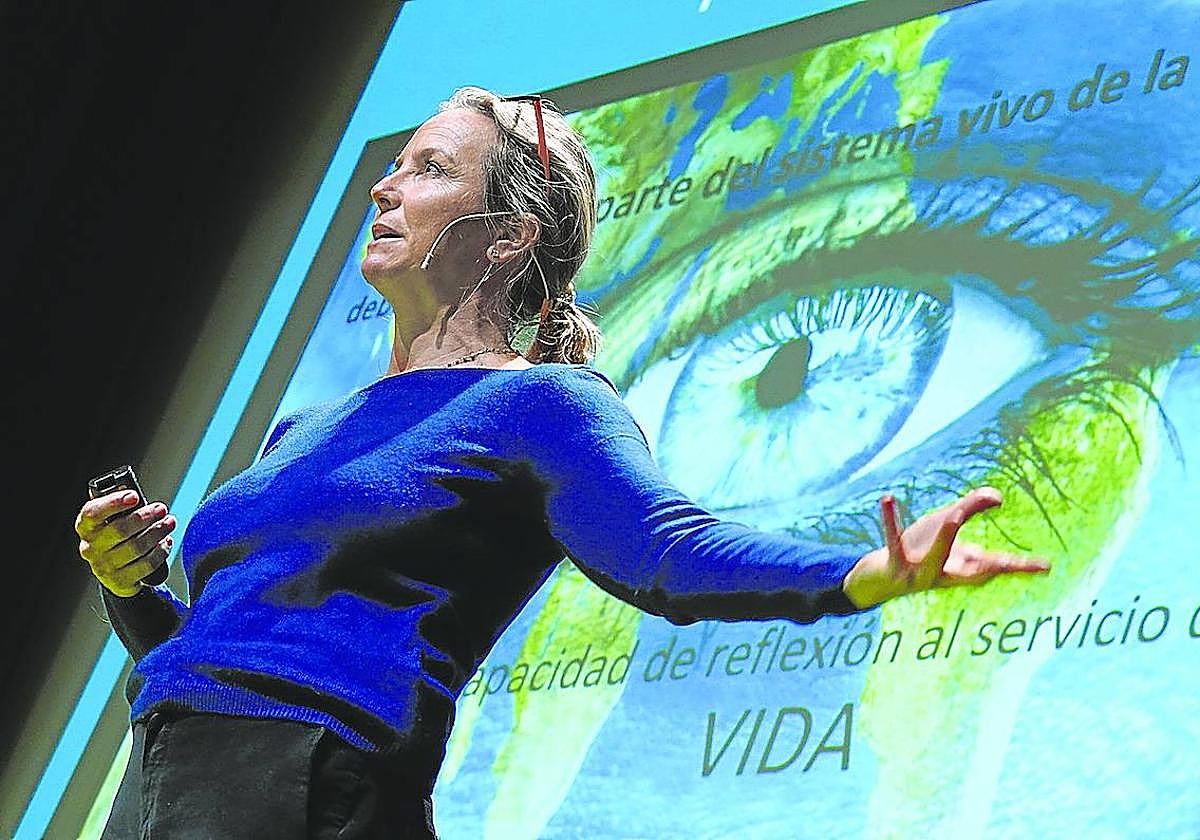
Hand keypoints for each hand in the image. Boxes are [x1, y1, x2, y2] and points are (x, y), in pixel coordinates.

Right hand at [76, 491, 176, 596]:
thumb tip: (140, 499)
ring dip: (157, 532)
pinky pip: (146, 565)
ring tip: (169, 523)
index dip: (114, 502)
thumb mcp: (112, 519)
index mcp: (86, 527)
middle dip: (145, 517)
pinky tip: (166, 542)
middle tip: (161, 509)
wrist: (115, 569)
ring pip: (136, 547)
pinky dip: (160, 552)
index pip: (93, 513)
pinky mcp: (120, 581)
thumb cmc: (116, 536)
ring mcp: (104, 566)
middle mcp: (91, 548)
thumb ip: (122, 508)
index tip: (135, 496)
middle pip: (120, 529)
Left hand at [842, 487, 1049, 609]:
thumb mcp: (946, 524)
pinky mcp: (894, 563)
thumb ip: (971, 507)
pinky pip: (892, 539)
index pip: (997, 567)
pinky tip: (888, 498)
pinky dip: (890, 519)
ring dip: (944, 537)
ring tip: (953, 514)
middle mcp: (944, 574)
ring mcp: (919, 572)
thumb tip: (997, 496)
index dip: (1021, 568)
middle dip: (990, 567)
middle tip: (1008, 561)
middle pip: (971, 573)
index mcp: (962, 568)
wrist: (882, 575)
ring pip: (934, 557)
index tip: (1047, 567)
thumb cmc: (921, 548)